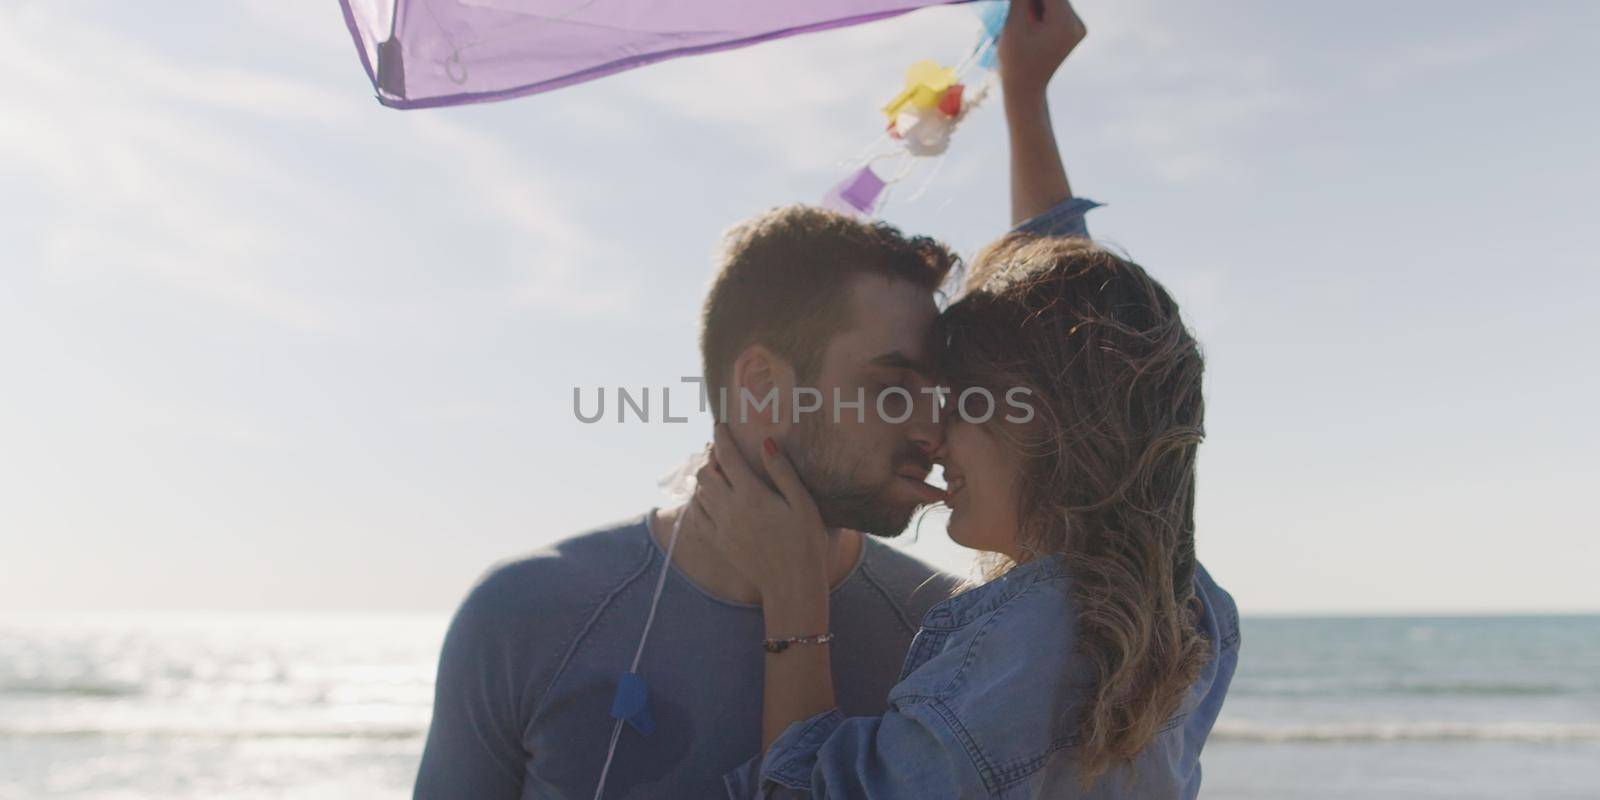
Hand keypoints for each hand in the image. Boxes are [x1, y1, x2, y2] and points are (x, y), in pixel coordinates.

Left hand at [689, 424, 830, 605]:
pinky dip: (698, 502)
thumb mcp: (803, 503)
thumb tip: (765, 443)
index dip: (721, 437)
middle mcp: (730, 508)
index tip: (719, 424)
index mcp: (751, 494)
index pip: (727, 457)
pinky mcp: (719, 543)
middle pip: (706, 473)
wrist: (791, 584)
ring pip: (699, 493)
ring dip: (705, 479)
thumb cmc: (805, 542)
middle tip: (723, 453)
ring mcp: (721, 527)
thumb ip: (782, 471)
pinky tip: (708, 500)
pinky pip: (697, 516)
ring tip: (718, 473)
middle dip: (711, 458)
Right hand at [997, 0, 1086, 98]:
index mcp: (1064, 24)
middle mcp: (1077, 24)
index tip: (1018, 3)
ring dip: (1036, 3)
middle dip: (1033, 0)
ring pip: (1055, 0)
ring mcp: (1078, 27)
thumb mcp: (1013, 25)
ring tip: (1024, 21)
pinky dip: (1042, 9)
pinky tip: (1031, 22)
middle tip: (1018, 11)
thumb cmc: (1014, 60)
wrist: (1026, 89)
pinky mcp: (1074, 30)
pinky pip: (1058, 9)